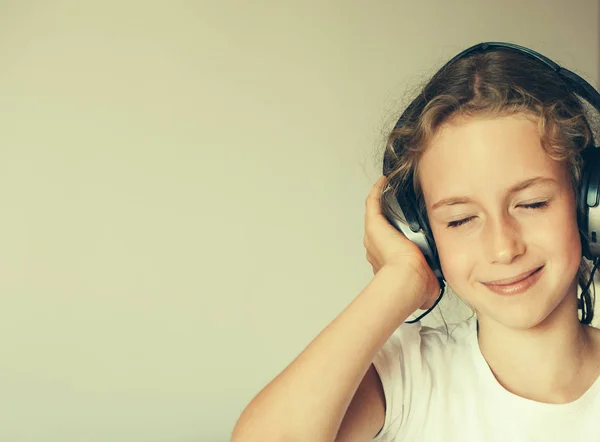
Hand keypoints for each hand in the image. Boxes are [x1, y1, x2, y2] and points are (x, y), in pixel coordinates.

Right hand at [363, 176, 439, 308]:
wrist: (408, 280)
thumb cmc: (415, 285)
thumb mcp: (425, 282)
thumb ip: (429, 279)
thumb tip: (437, 283)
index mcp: (385, 262)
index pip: (387, 246)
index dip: (394, 236)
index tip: (403, 229)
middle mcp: (375, 248)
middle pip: (379, 229)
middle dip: (386, 218)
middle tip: (397, 205)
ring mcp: (373, 235)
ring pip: (374, 215)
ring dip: (381, 202)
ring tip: (390, 190)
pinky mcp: (374, 224)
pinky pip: (373, 202)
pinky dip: (377, 191)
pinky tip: (384, 181)